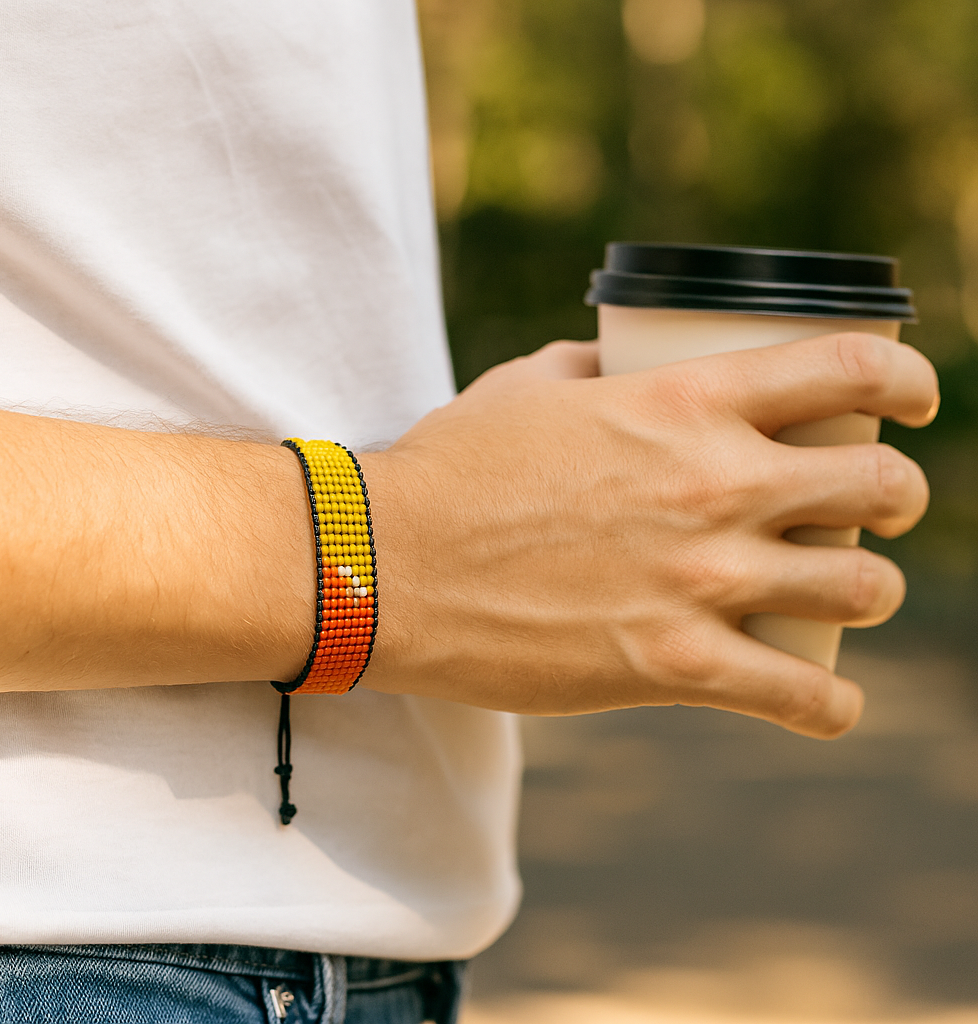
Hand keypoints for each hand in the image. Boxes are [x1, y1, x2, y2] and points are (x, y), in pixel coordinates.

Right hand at [360, 332, 937, 737]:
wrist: (388, 564)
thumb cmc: (453, 468)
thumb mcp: (528, 385)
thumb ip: (596, 367)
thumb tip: (622, 361)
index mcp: (684, 402)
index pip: (850, 369)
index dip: (909, 380)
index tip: (915, 402)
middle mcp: (714, 485)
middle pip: (881, 486)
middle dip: (897, 496)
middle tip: (873, 510)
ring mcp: (701, 579)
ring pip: (863, 590)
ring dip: (869, 592)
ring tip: (844, 596)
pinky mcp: (673, 665)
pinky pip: (802, 695)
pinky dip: (830, 703)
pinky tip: (824, 701)